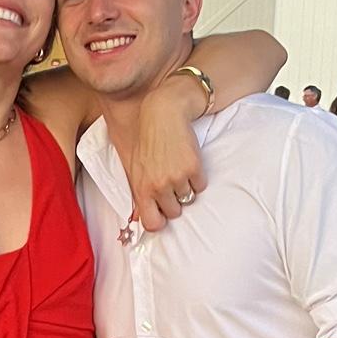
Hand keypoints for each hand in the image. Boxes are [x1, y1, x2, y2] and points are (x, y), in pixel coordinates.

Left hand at [131, 75, 208, 230]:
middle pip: (174, 213)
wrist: (163, 113)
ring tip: (179, 169)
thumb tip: (140, 217)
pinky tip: (188, 162)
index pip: (152, 224)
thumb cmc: (147, 140)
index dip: (160, 220)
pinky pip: (200, 186)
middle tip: (172, 183)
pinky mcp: (193, 168)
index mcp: (142, 188)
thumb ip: (139, 192)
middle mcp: (158, 186)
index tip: (162, 212)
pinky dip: (197, 178)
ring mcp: (177, 178)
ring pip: (189, 199)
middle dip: (175, 201)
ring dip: (186, 188)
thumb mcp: (135, 167)